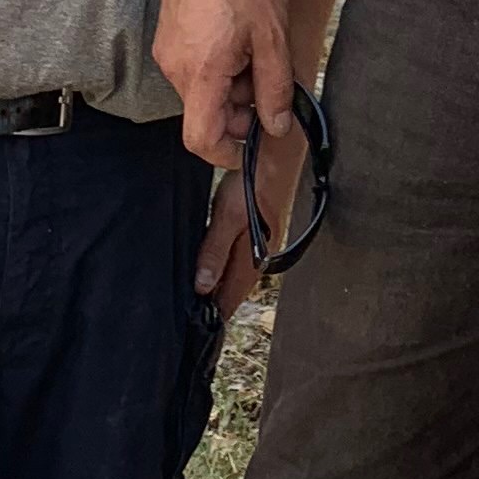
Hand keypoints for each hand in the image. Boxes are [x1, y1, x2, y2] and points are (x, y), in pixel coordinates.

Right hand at [160, 0, 294, 171]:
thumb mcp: (274, 38)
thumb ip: (275, 89)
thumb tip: (276, 126)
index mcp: (200, 73)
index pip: (201, 139)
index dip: (228, 154)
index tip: (251, 145)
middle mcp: (174, 67)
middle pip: (204, 114)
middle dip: (238, 111)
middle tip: (267, 83)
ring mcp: (167, 50)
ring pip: (200, 91)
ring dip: (230, 86)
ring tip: (255, 51)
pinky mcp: (167, 35)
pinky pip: (192, 68)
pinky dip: (217, 67)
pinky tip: (238, 39)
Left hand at [196, 120, 309, 315]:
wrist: (279, 147)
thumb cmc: (257, 178)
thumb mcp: (229, 215)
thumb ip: (215, 251)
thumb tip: (203, 286)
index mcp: (257, 254)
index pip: (235, 293)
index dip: (220, 311)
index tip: (202, 331)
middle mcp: (263, 250)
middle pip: (238, 285)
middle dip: (221, 302)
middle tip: (199, 320)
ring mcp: (263, 236)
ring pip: (240, 270)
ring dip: (225, 284)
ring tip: (207, 299)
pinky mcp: (261, 223)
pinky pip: (242, 254)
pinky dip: (229, 265)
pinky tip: (220, 264)